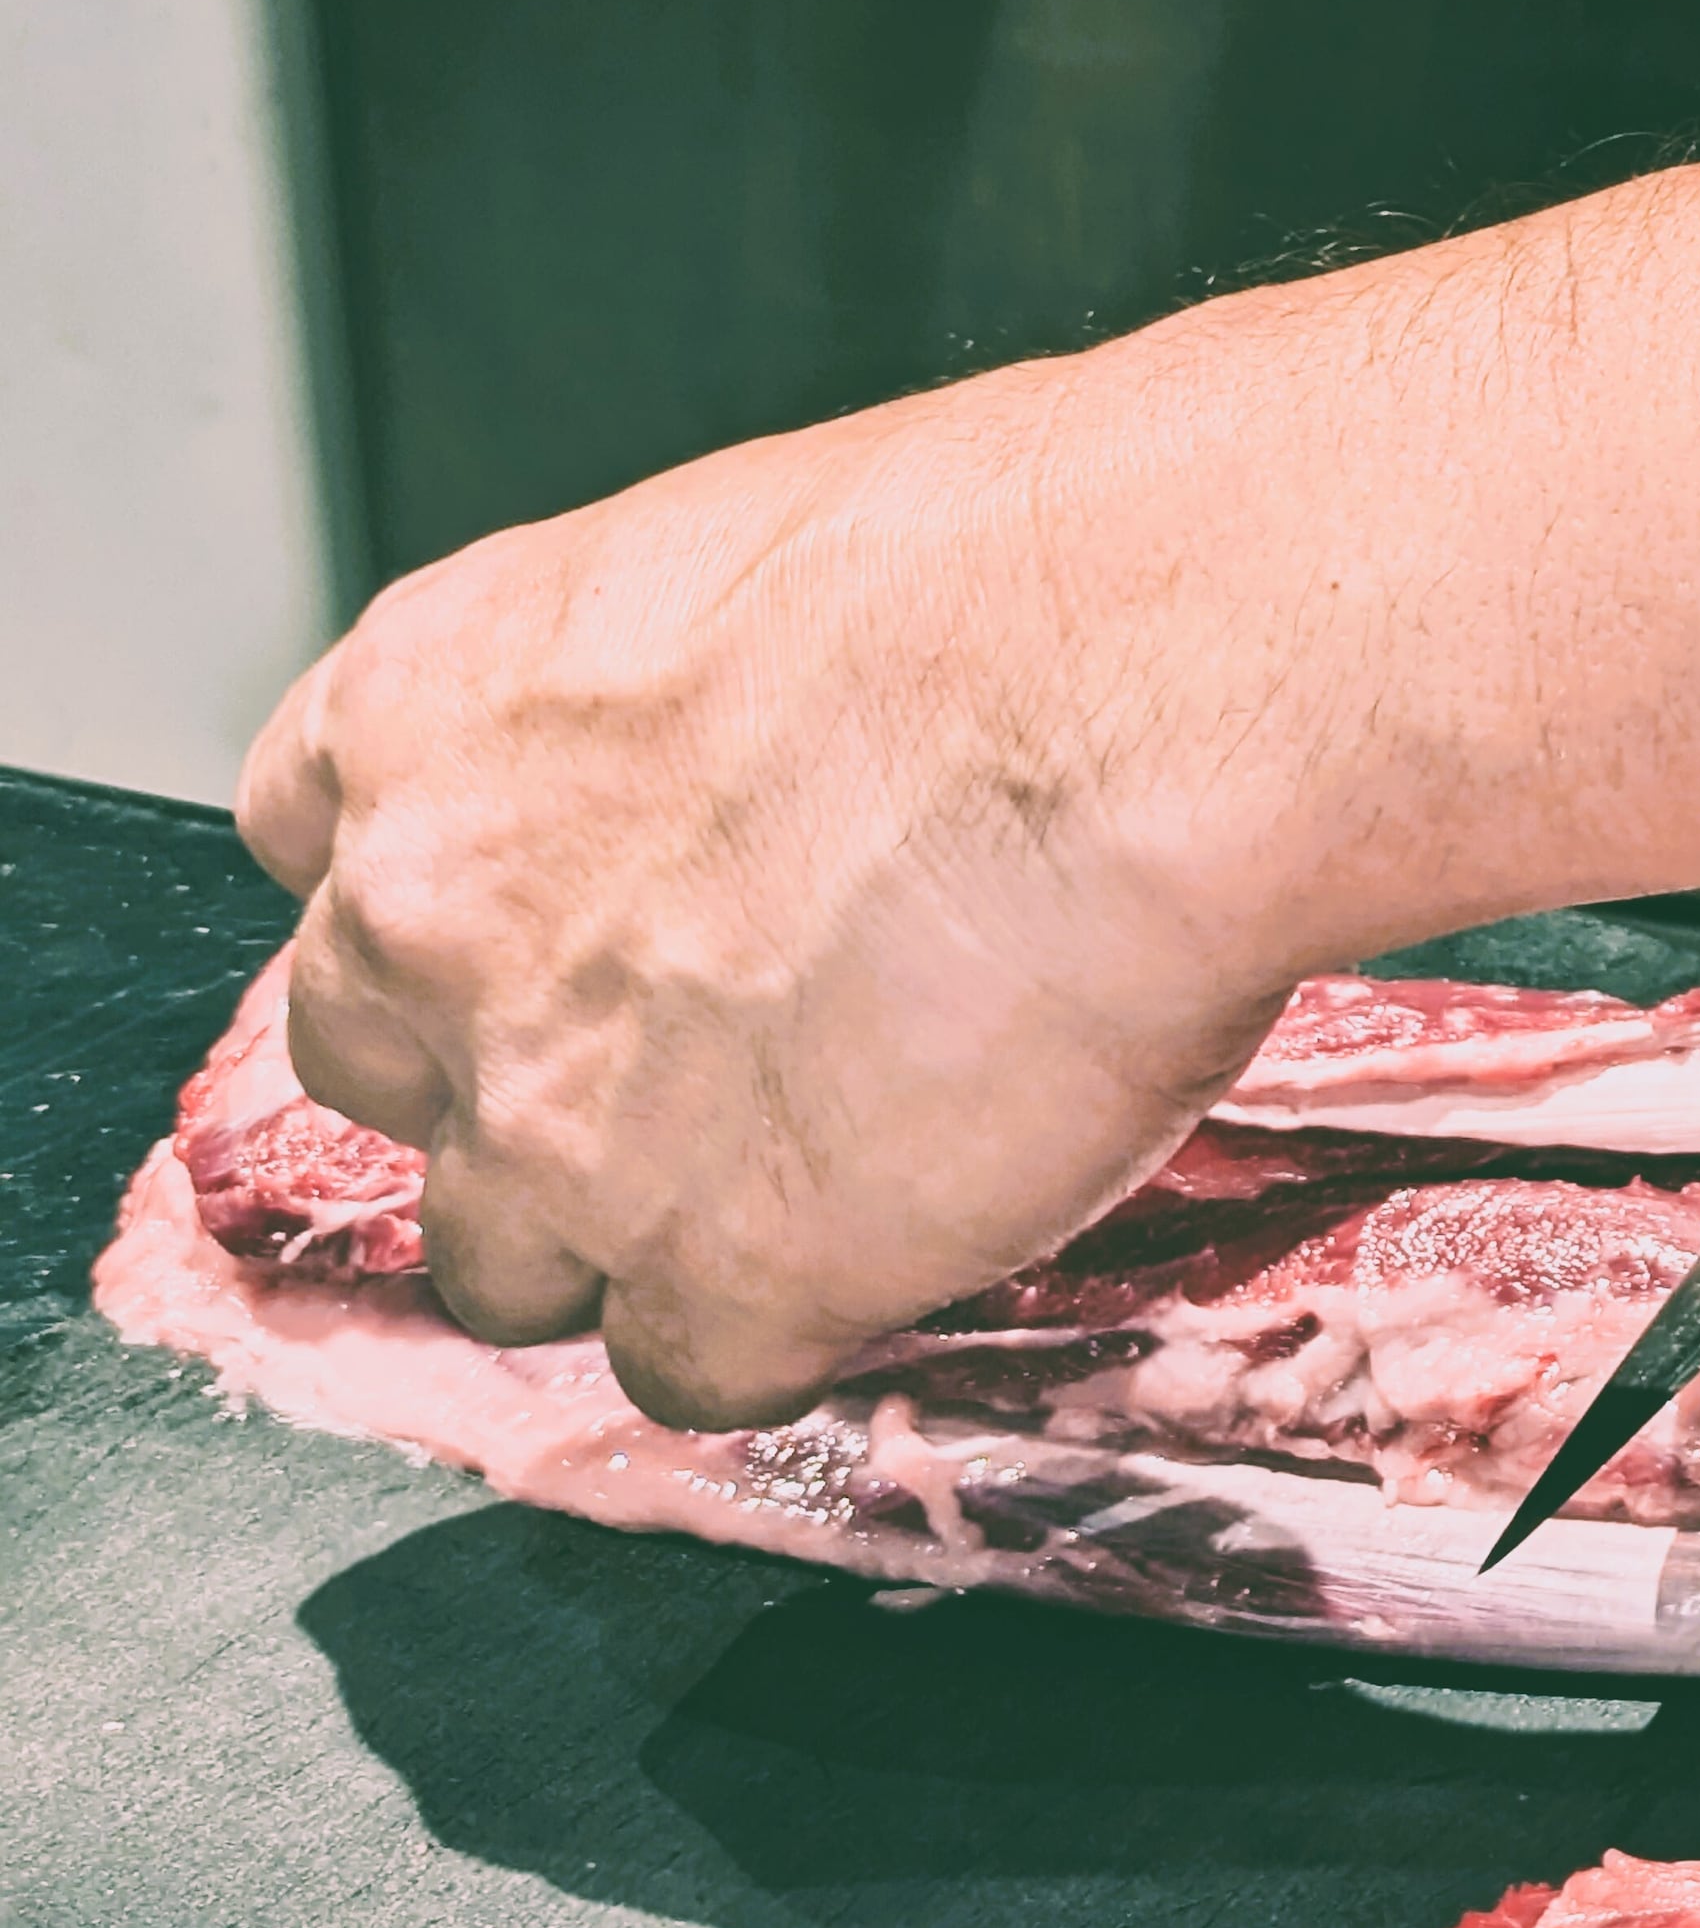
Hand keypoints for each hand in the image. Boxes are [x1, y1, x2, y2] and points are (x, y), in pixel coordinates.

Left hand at [238, 351, 1324, 1427]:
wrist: (1162, 679)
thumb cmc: (1023, 567)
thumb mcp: (754, 564)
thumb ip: (646, 722)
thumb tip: (702, 797)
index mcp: (432, 705)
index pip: (310, 836)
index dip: (448, 882)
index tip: (541, 893)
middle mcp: (433, 920)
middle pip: (377, 1059)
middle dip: (512, 1061)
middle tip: (694, 1026)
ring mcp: (549, 1128)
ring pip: (501, 1254)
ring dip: (630, 1217)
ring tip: (826, 1128)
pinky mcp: (706, 1285)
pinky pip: (689, 1363)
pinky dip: (789, 1313)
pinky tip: (911, 1200)